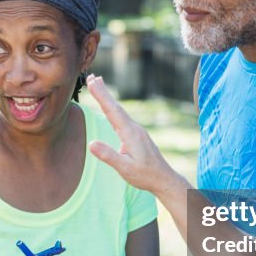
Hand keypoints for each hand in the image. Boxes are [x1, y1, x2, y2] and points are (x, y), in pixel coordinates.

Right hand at [85, 75, 180, 194]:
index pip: (112, 111)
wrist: (163, 178)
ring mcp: (136, 131)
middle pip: (115, 107)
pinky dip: (113, 108)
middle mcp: (133, 128)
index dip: (101, 96)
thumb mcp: (125, 168)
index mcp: (130, 133)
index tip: (92, 83)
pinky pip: (122, 117)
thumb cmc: (144, 175)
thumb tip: (91, 144)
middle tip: (92, 76)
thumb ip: (109, 156)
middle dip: (103, 91)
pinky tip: (110, 108)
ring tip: (99, 85)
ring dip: (108, 98)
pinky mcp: (136, 135)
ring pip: (119, 111)